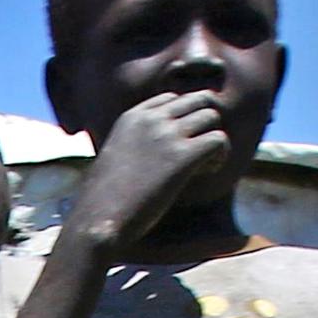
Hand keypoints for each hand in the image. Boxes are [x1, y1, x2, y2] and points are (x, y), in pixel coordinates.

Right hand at [69, 90, 230, 252]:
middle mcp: (151, 119)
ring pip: (211, 116)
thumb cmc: (103, 199)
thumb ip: (134, 147)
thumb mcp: (114, 158)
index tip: (180, 142)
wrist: (98, 218)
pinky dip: (220, 154)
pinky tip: (207, 171)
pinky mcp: (181, 157)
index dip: (184, 118)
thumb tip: (149, 159)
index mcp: (132, 117)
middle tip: (200, 150)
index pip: (172, 98)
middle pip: (197, 100)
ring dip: (214, 138)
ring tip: (205, 163)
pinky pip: (218, 140)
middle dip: (204, 123)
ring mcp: (167, 135)